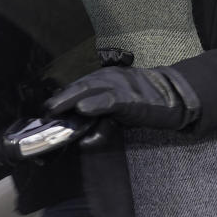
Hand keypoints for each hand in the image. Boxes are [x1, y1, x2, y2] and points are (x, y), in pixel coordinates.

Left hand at [45, 66, 200, 129]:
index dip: (60, 98)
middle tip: (44, 112)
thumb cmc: (143, 102)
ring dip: (69, 100)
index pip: (77, 87)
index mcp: (103, 78)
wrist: (172, 97)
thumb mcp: (118, 110)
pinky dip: (95, 103)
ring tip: (54, 110)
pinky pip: (109, 100)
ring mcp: (118, 85)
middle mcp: (108, 77)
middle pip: (77, 87)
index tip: (45, 111)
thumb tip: (84, 138)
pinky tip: (83, 108)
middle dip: (60, 100)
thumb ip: (100, 119)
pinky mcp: (130, 97)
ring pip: (89, 90)